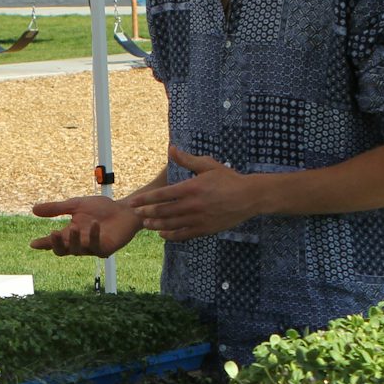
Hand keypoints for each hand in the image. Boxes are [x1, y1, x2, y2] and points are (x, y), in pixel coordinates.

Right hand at [29, 195, 140, 256]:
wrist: (125, 209)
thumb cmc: (101, 208)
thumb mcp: (75, 205)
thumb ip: (56, 208)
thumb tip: (33, 209)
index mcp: (71, 233)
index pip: (54, 242)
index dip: (43, 244)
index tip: (33, 244)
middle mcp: (79, 243)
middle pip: (62, 251)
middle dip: (56, 244)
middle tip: (52, 234)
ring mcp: (92, 248)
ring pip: (77, 250)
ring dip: (74, 240)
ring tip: (73, 227)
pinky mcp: (105, 249)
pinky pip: (96, 246)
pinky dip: (93, 235)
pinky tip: (94, 225)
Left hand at [127, 146, 260, 241]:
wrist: (249, 197)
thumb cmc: (228, 179)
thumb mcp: (208, 165)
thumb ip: (187, 160)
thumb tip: (171, 148)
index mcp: (191, 188)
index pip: (162, 195)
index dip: (145, 199)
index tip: (134, 201)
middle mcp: (192, 205)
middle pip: (163, 211)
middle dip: (147, 212)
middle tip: (136, 213)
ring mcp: (198, 219)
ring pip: (171, 224)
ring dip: (156, 224)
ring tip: (146, 224)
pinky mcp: (205, 229)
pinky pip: (184, 234)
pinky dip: (171, 235)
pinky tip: (163, 234)